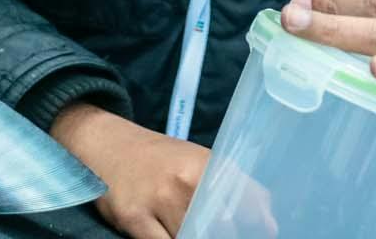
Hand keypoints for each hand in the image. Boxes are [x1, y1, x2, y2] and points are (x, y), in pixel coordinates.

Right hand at [50, 104, 249, 238]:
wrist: (107, 145)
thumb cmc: (159, 159)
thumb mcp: (199, 161)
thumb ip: (232, 187)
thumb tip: (268, 222)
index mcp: (207, 165)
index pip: (247, 201)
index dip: (258, 224)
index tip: (265, 232)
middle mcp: (187, 180)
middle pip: (219, 227)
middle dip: (224, 234)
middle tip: (223, 232)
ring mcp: (159, 200)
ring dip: (195, 238)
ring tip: (195, 232)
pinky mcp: (133, 218)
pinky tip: (172, 237)